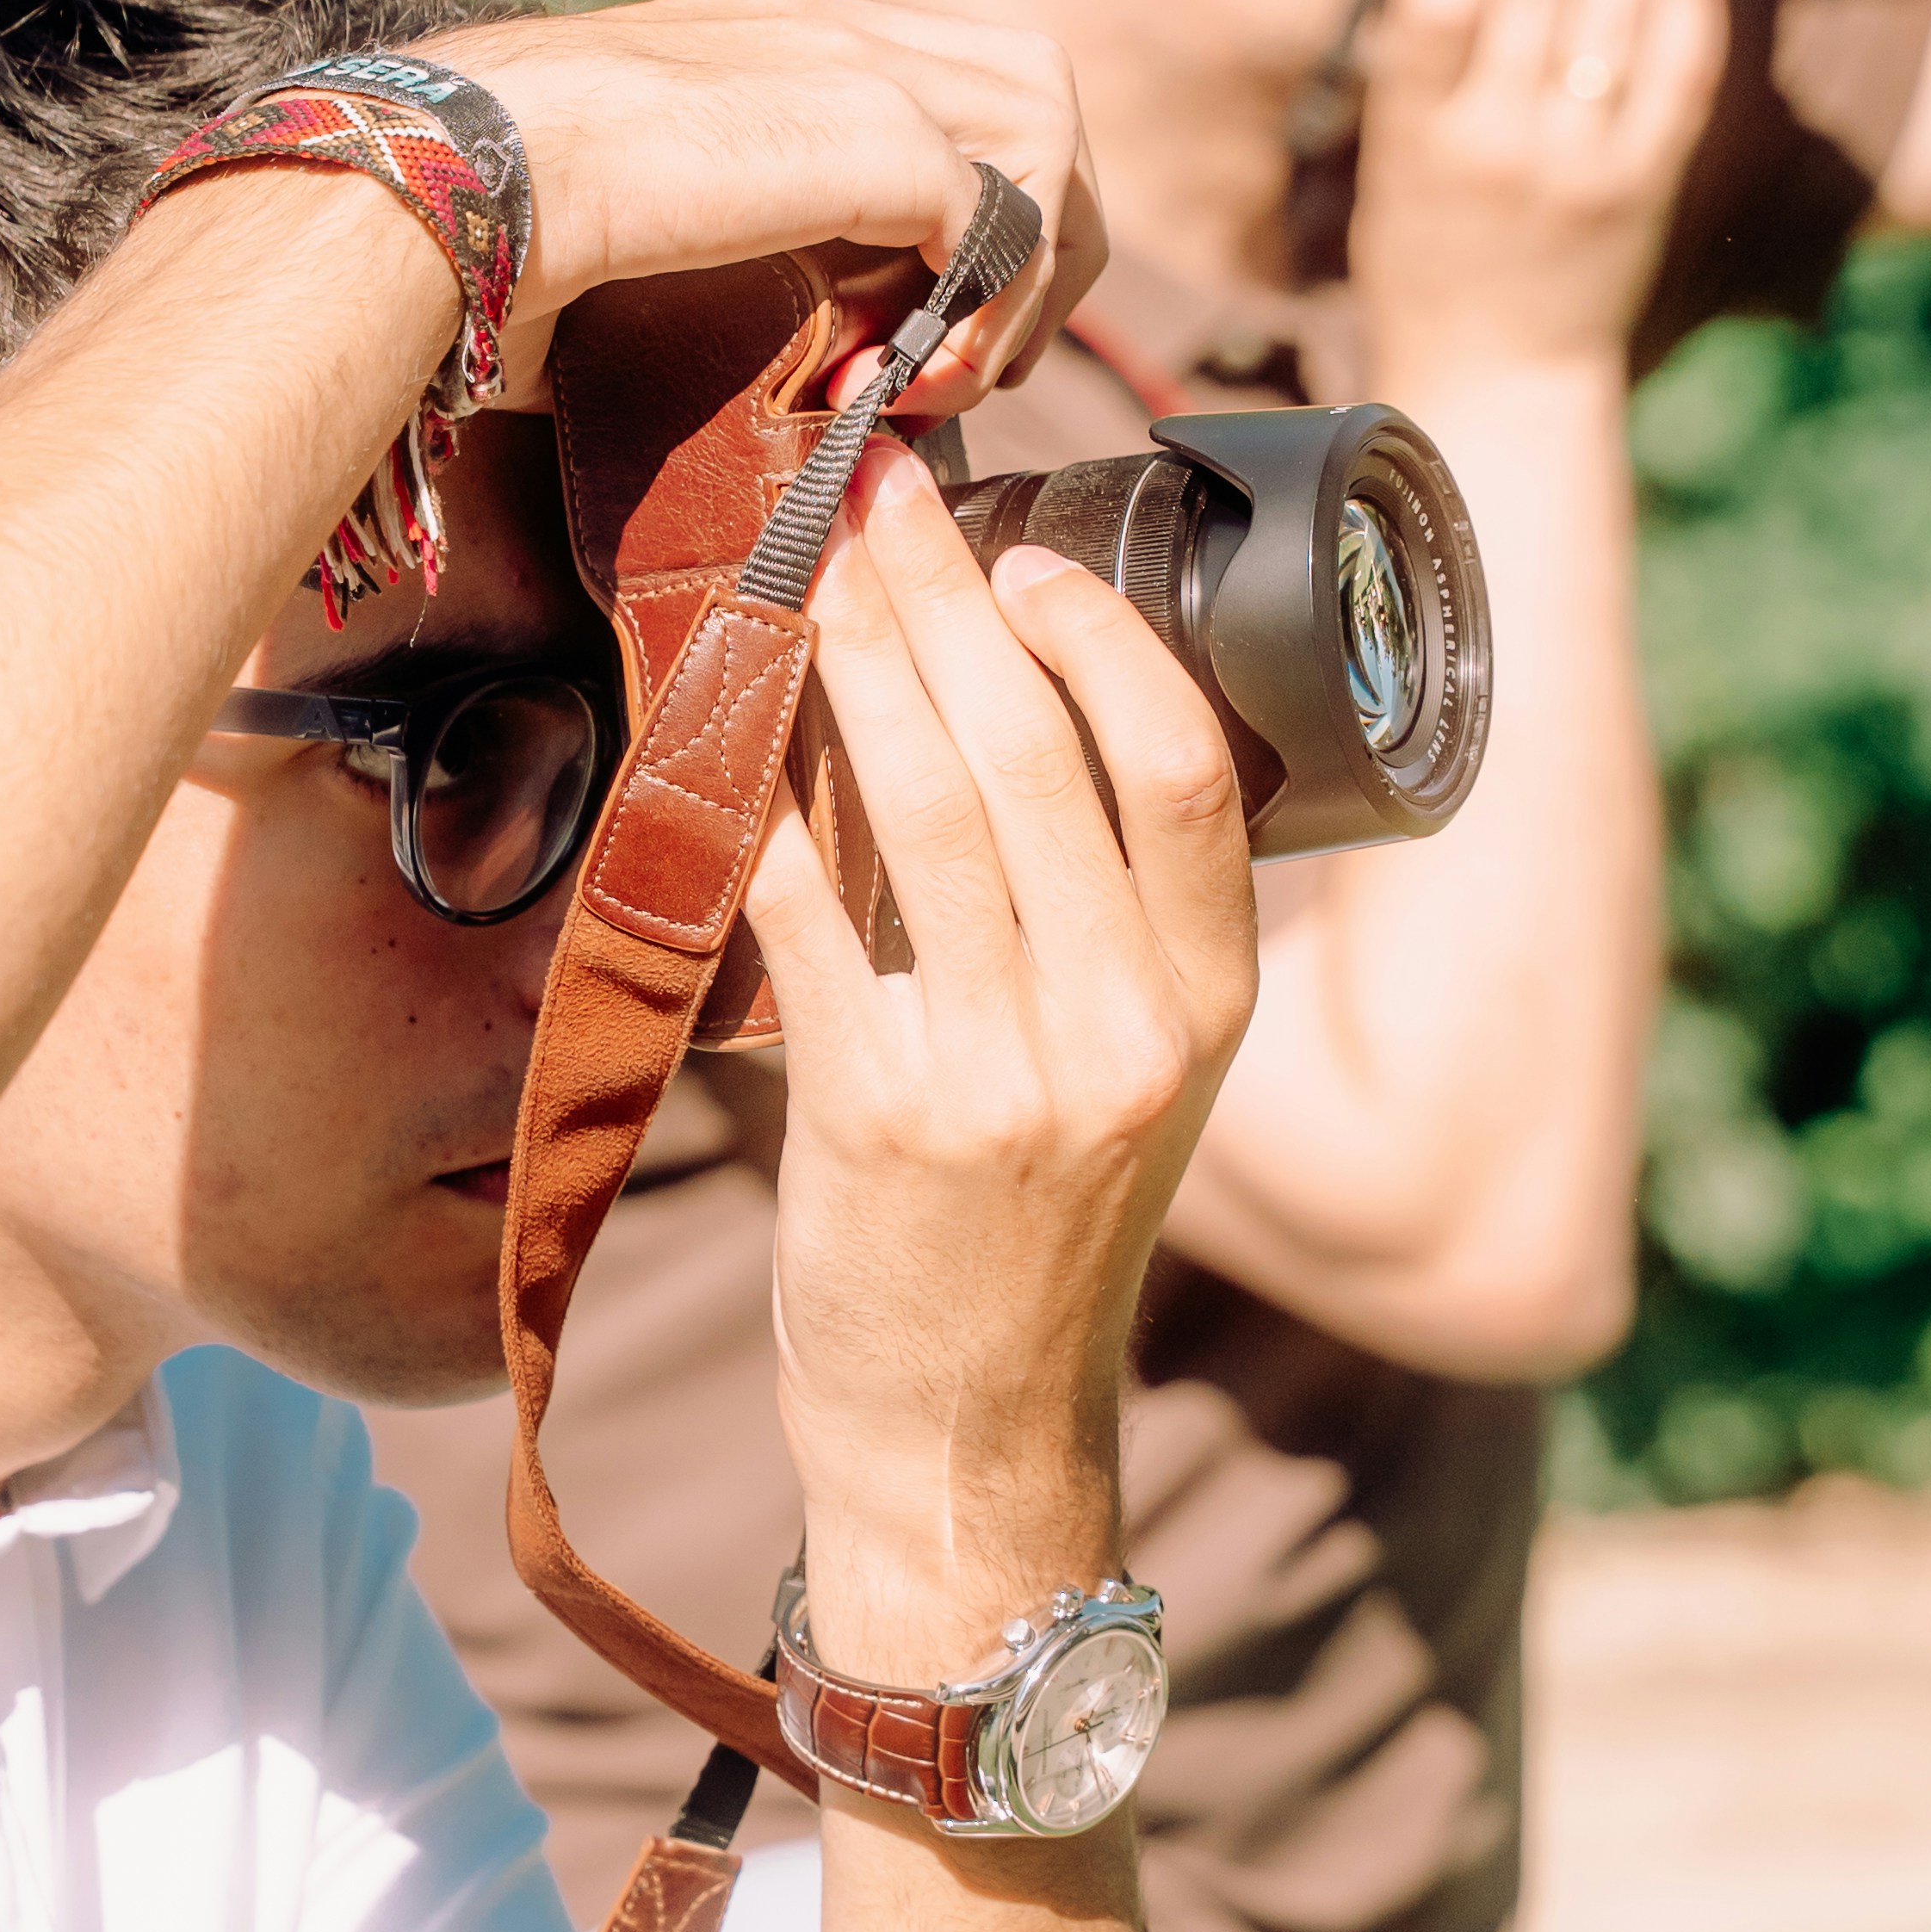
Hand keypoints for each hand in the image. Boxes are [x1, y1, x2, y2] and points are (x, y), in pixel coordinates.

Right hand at [447, 0, 1095, 416]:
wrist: (455, 180)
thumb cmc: (495, 226)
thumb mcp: (640, 215)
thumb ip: (723, 236)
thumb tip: (762, 345)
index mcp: (772, 29)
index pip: (943, 81)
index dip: (968, 203)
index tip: (912, 324)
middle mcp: (829, 23)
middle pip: (1030, 88)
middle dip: (1042, 229)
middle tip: (977, 353)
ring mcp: (860, 64)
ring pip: (1049, 136)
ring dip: (1030, 272)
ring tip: (953, 374)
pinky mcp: (879, 133)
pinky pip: (1009, 217)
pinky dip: (991, 310)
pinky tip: (916, 381)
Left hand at [741, 443, 1256, 1686]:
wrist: (968, 1439)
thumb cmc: (1033, 1237)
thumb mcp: (1124, 1074)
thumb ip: (1092, 919)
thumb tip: (987, 704)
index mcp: (1207, 1004)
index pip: (1184, 769)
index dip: (1100, 639)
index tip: (1025, 552)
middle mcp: (1124, 1032)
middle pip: (1036, 755)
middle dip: (945, 597)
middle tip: (879, 492)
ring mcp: (1003, 1077)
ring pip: (922, 810)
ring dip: (852, 665)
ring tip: (806, 569)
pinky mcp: (878, 1118)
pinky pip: (805, 915)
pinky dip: (763, 806)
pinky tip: (723, 723)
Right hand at [1353, 0, 1731, 385]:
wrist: (1500, 371)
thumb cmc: (1427, 250)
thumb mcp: (1392, 156)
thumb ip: (1427, 59)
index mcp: (1416, 141)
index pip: (1437, 11)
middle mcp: (1500, 151)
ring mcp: (1582, 167)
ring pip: (1613, 18)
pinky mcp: (1647, 182)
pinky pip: (1678, 73)